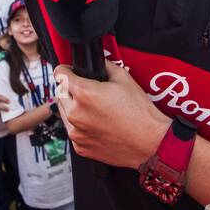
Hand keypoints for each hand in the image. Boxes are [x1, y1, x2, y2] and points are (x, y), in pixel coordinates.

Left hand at [54, 61, 170, 168]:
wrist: (150, 142)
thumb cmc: (140, 113)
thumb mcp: (124, 78)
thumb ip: (104, 66)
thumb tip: (96, 62)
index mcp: (84, 93)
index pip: (60, 74)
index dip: (65, 69)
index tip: (68, 71)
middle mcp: (76, 114)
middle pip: (59, 93)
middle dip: (68, 88)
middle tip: (84, 90)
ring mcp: (76, 133)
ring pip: (64, 113)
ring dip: (72, 107)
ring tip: (92, 108)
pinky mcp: (81, 147)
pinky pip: (73, 130)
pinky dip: (80, 125)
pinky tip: (96, 123)